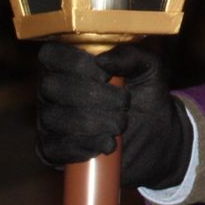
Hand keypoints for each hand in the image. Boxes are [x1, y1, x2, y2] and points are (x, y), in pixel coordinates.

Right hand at [36, 42, 193, 189]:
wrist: (155, 138)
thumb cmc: (147, 96)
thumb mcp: (148, 69)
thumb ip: (130, 56)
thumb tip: (102, 59)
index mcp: (70, 64)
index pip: (52, 53)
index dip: (76, 62)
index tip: (106, 75)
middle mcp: (53, 90)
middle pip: (51, 86)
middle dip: (92, 95)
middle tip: (123, 103)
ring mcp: (49, 121)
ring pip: (53, 118)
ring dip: (93, 122)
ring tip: (119, 125)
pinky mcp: (52, 150)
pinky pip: (54, 148)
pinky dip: (83, 146)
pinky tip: (106, 144)